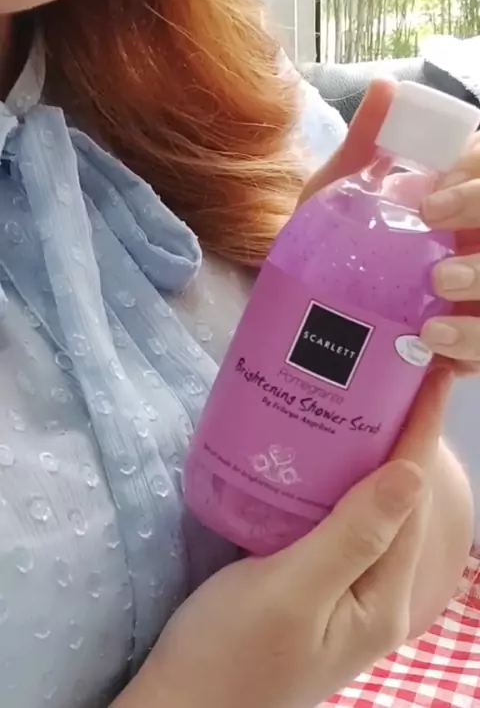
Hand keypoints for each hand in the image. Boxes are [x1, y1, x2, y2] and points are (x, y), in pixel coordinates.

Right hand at [124, 370, 448, 707]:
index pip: (411, 500)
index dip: (420, 434)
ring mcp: (342, 591)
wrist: (181, 705)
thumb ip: (353, 536)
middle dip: (402, 440)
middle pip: (399, 503)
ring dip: (371, 457)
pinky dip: (336, 482)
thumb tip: (412, 473)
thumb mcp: (291, 592)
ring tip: (363, 403)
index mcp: (382, 600)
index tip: (428, 375)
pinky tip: (320, 456)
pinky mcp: (310, 584)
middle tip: (390, 378)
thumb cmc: (229, 651)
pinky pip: (337, 522)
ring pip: (369, 510)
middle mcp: (373, 595)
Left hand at [301, 78, 479, 374]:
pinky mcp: (465, 338)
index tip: (432, 206)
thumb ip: (365, 146)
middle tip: (438, 276)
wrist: (303, 304)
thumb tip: (386, 88)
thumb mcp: (338, 193)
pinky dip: (470, 352)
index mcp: (457, 200)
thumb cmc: (328, 239)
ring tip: (432, 329)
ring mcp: (473, 291)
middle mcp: (473, 242)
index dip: (475, 189)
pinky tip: (440, 364)